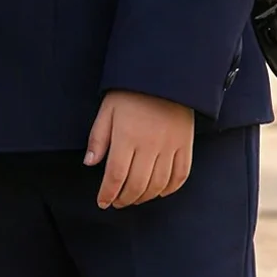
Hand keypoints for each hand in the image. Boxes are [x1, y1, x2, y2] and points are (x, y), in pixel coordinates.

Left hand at [84, 88, 195, 208]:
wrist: (165, 74)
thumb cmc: (131, 91)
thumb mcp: (107, 110)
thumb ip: (98, 138)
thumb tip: (90, 163)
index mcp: (126, 137)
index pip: (115, 176)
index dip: (108, 194)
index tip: (102, 202)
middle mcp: (149, 146)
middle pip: (137, 185)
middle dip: (124, 199)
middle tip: (117, 202)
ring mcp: (170, 147)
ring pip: (158, 185)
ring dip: (144, 197)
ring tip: (135, 198)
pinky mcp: (185, 145)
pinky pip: (180, 175)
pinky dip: (170, 189)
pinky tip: (159, 192)